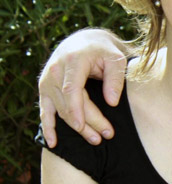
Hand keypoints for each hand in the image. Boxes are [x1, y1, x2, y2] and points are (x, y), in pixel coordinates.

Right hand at [39, 29, 127, 146]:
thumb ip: (115, 78)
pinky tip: (53, 142)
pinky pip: (44, 111)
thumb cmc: (103, 50)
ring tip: (96, 139)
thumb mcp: (116, 58)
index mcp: (73, 61)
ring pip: (60, 111)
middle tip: (107, 135)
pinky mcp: (44, 89)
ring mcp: (47, 81)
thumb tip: (112, 102)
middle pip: (69, 104)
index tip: (90, 127)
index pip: (72, 90)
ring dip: (77, 128)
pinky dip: (48, 128)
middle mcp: (55, 71)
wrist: (84, 41)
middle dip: (87, 123)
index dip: (79, 111)